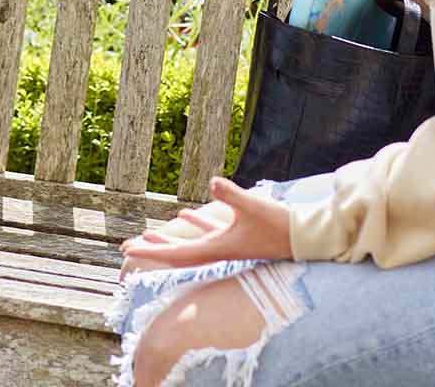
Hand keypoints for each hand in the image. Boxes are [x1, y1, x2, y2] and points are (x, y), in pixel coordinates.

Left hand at [120, 177, 292, 269]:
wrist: (309, 239)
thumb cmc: (282, 226)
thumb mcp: (254, 208)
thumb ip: (233, 196)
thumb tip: (213, 181)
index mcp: (219, 249)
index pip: (178, 253)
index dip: (151, 252)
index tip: (127, 252)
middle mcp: (220, 252)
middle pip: (179, 254)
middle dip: (153, 250)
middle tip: (125, 249)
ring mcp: (230, 245)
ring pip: (191, 244)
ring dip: (170, 240)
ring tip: (148, 235)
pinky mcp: (239, 236)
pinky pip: (209, 233)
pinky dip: (196, 225)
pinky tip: (185, 213)